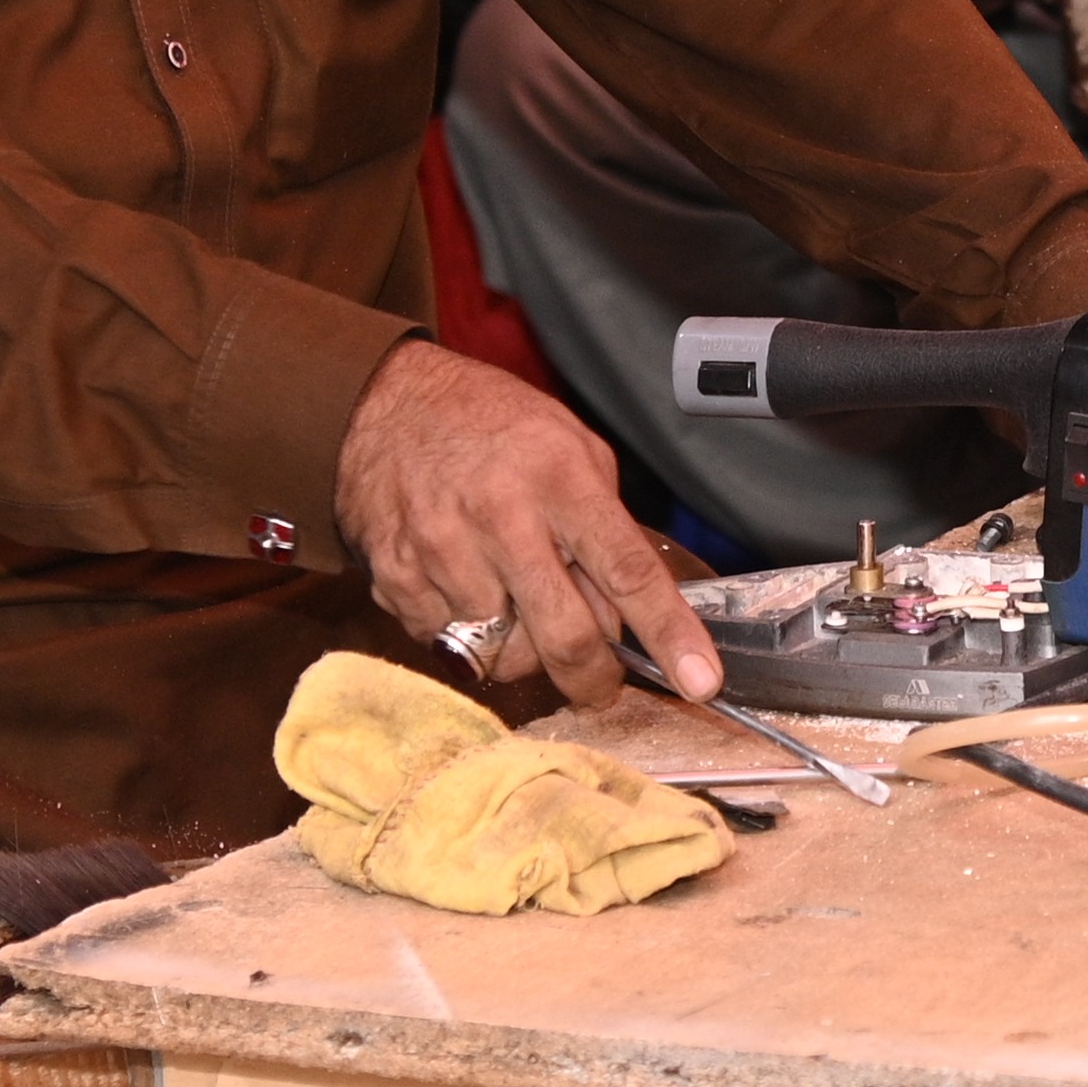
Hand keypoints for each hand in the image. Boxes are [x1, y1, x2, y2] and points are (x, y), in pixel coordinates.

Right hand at [335, 340, 720, 707]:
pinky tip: (464, 588)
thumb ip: (603, 523)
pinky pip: (446, 644)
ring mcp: (441, 549)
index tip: (700, 680)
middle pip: (563, 635)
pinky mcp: (395, 575)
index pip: (627, 569)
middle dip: (593, 679)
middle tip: (601, 685)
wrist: (386, 402)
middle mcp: (501, 515)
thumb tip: (627, 610)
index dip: (668, 633)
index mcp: (559, 477)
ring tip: (513, 600)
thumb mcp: (570, 446)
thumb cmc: (493, 425)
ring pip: (501, 652)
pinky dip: (465, 634)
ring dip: (520, 646)